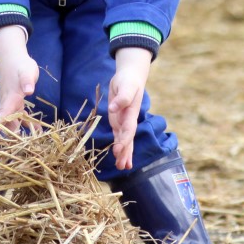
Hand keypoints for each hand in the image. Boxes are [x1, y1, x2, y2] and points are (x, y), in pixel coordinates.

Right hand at [0, 25, 38, 131]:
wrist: (14, 59)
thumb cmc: (20, 65)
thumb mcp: (26, 71)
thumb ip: (27, 81)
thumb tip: (29, 91)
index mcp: (9, 100)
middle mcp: (8, 105)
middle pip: (3, 125)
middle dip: (0, 140)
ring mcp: (12, 105)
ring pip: (12, 124)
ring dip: (14, 137)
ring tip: (20, 150)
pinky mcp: (18, 104)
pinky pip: (21, 119)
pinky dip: (28, 126)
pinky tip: (37, 132)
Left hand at [107, 47, 151, 169]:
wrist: (130, 76)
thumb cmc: (129, 80)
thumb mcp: (126, 86)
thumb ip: (122, 97)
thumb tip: (112, 109)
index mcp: (131, 113)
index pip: (128, 129)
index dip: (124, 140)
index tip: (119, 150)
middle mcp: (128, 120)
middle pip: (127, 139)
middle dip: (125, 152)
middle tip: (122, 166)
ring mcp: (123, 121)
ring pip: (124, 140)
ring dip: (123, 153)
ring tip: (122, 167)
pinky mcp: (118, 120)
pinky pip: (118, 135)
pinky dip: (119, 145)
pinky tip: (118, 154)